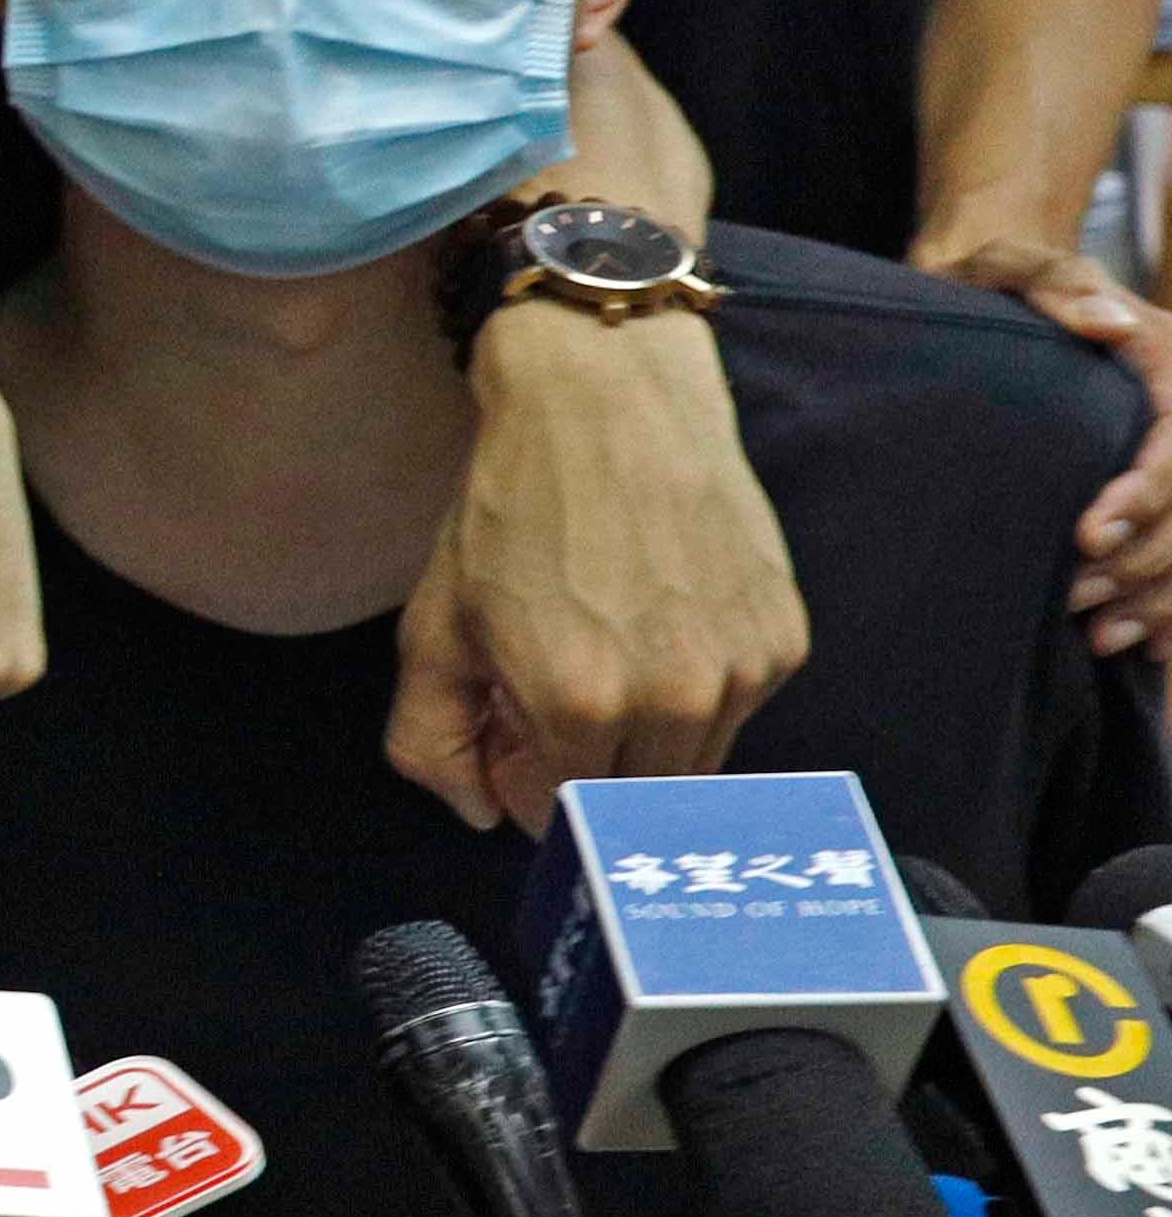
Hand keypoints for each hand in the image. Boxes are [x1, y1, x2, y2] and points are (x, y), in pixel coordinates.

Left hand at [396, 306, 808, 828]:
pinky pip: (736, 708)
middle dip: (583, 766)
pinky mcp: (785, 640)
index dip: (525, 780)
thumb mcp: (435, 626)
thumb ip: (431, 740)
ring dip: (644, 736)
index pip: (561, 813)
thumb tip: (479, 813)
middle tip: (549, 693)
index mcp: (581, 705)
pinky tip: (657, 621)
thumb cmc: (512, 510)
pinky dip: (694, 692)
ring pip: (691, 762)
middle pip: (631, 798)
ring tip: (604, 650)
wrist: (608, 403)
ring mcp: (742, 672)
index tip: (510, 734)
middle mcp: (675, 701)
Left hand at [928, 237, 1171, 657]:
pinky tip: (1143, 646)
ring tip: (1096, 632)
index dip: (1145, 494)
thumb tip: (1108, 320)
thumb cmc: (1001, 278)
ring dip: (1158, 594)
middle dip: (1144, 559)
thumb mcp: (1016, 266)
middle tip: (1075, 596)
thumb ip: (1056, 282)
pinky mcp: (1161, 492)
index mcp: (1168, 361)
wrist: (997, 292)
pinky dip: (1170, 606)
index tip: (1087, 535)